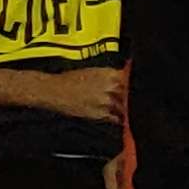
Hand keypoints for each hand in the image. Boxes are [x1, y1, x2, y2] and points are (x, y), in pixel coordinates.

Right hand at [0, 63, 124, 122]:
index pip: (129, 79)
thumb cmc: (69, 79)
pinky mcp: (100, 114)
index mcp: (108, 73)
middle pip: (128, 93)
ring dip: (124, 107)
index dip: (132, 83)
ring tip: (123, 109)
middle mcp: (109, 87)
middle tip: (131, 98)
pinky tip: (116, 117)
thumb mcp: (91, 71)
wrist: (54, 91)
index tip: (134, 86)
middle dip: (129, 96)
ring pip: (124, 106)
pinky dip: (117, 118)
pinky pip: (115, 118)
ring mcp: (106, 102)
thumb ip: (108, 75)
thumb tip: (122, 77)